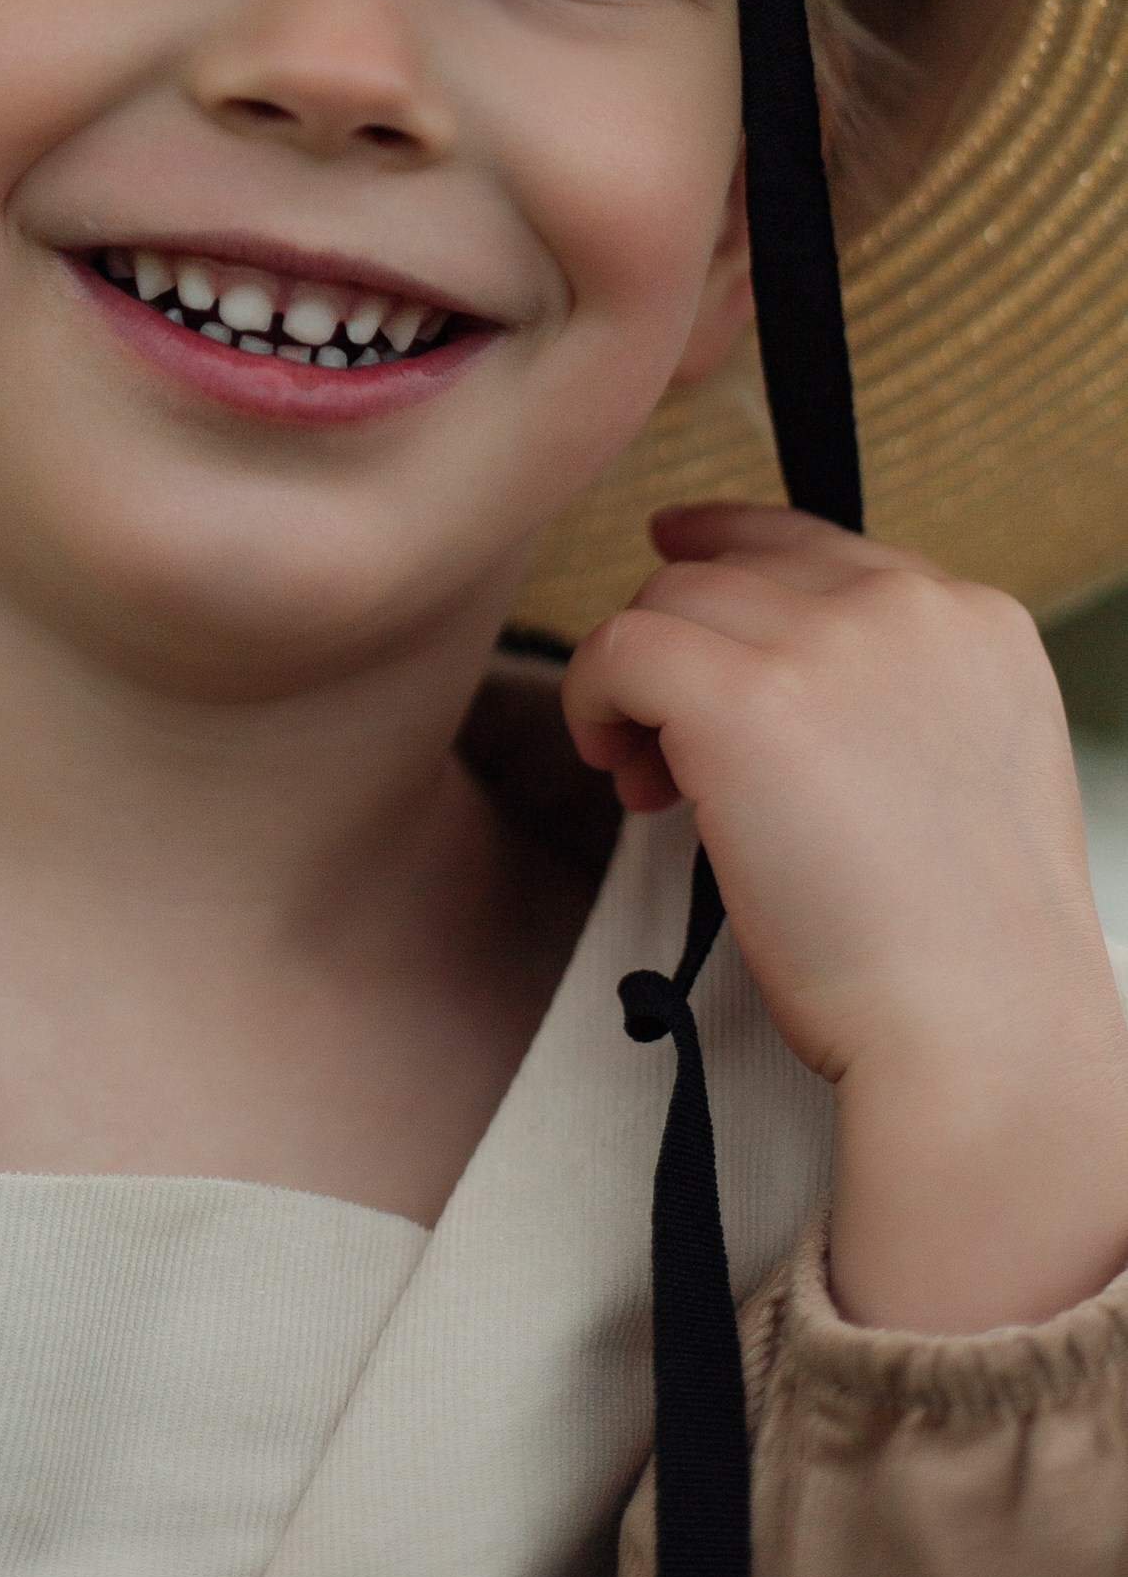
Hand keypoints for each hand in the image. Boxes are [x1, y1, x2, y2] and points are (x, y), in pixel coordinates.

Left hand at [565, 502, 1127, 1331]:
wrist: (982, 1034)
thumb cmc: (967, 953)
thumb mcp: (965, 773)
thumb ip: (888, 697)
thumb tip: (760, 675)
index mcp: (978, 624)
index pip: (821, 542)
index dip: (731, 551)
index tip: (675, 557)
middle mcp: (911, 607)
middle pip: (734, 568)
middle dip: (686, 644)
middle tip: (665, 751)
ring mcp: (829, 641)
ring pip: (672, 600)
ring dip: (639, 682)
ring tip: (648, 783)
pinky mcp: (747, 694)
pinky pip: (619, 646)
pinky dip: (593, 700)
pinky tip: (612, 764)